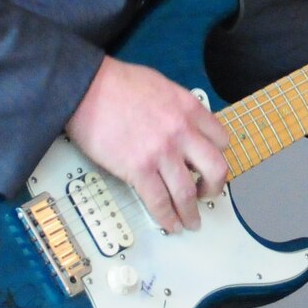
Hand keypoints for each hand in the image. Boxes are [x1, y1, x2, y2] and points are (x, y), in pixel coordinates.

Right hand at [64, 55, 230, 232]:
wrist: (87, 88)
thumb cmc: (117, 84)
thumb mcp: (162, 86)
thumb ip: (178, 109)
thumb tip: (183, 127)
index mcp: (189, 108)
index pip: (221, 139)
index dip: (217, 155)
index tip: (210, 165)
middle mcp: (182, 131)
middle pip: (215, 169)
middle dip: (214, 188)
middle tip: (207, 195)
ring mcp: (162, 152)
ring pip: (188, 193)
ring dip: (191, 212)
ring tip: (190, 221)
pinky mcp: (139, 169)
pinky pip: (160, 201)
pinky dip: (167, 217)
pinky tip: (170, 223)